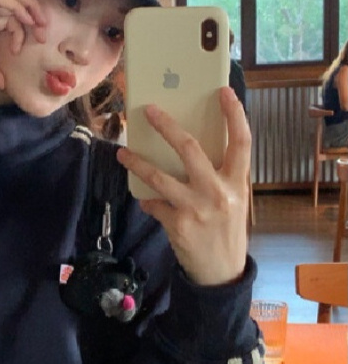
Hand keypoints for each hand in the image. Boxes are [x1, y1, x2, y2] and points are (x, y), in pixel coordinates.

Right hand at [0, 0, 46, 89]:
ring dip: (28, 8)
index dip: (21, 31)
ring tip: (40, 24)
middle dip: (32, 16)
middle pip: (13, 5)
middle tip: (43, 33)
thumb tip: (4, 84)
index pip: (7, 19)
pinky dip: (17, 6)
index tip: (24, 50)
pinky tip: (27, 19)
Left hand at [117, 87, 251, 285]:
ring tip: (121, 153)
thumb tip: (186, 153)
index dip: (234, 115)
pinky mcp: (177, 224)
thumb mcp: (233, 201)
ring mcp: (196, 208)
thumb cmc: (226, 231)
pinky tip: (146, 202)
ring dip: (137, 162)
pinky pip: (154, 205)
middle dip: (167, 126)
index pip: (241, 142)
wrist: (221, 271)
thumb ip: (218, 178)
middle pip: (190, 149)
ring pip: (159, 177)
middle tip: (149, 111)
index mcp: (237, 183)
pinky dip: (148, 202)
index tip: (223, 92)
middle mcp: (218, 192)